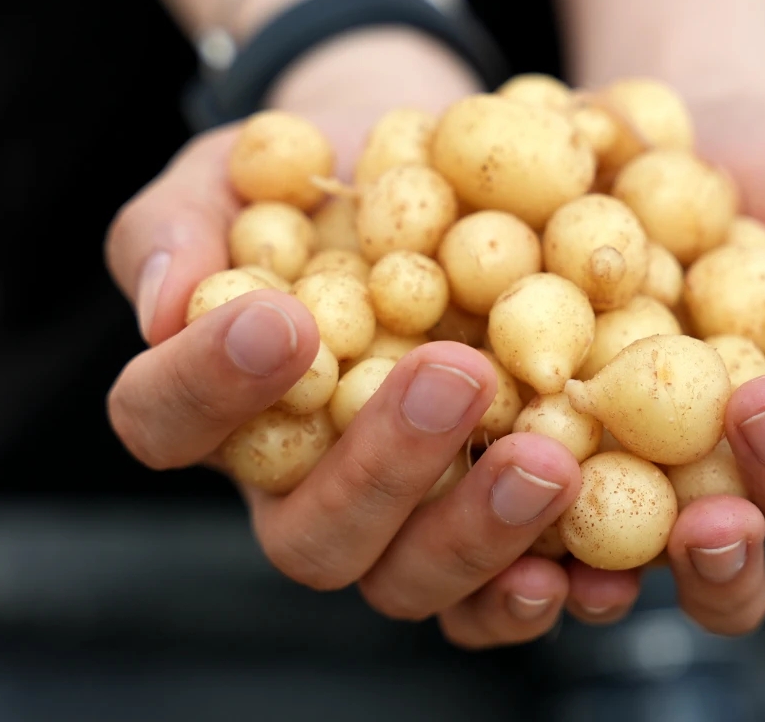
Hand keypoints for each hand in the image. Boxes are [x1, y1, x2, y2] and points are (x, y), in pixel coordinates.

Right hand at [102, 30, 595, 648]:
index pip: (169, 421)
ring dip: (478, 535)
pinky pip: (506, 598)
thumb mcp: (241, 166)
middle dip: (381, 468)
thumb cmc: (321, 176)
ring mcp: (402, 523)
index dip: (210, 386)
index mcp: (223, 409)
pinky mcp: (491, 532)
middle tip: (453, 376)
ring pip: (412, 579)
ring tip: (550, 460)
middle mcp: (305, 489)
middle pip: (312, 536)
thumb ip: (185, 222)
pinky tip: (598, 570)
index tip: (281, 318)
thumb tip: (167, 301)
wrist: (438, 175)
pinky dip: (550, 591)